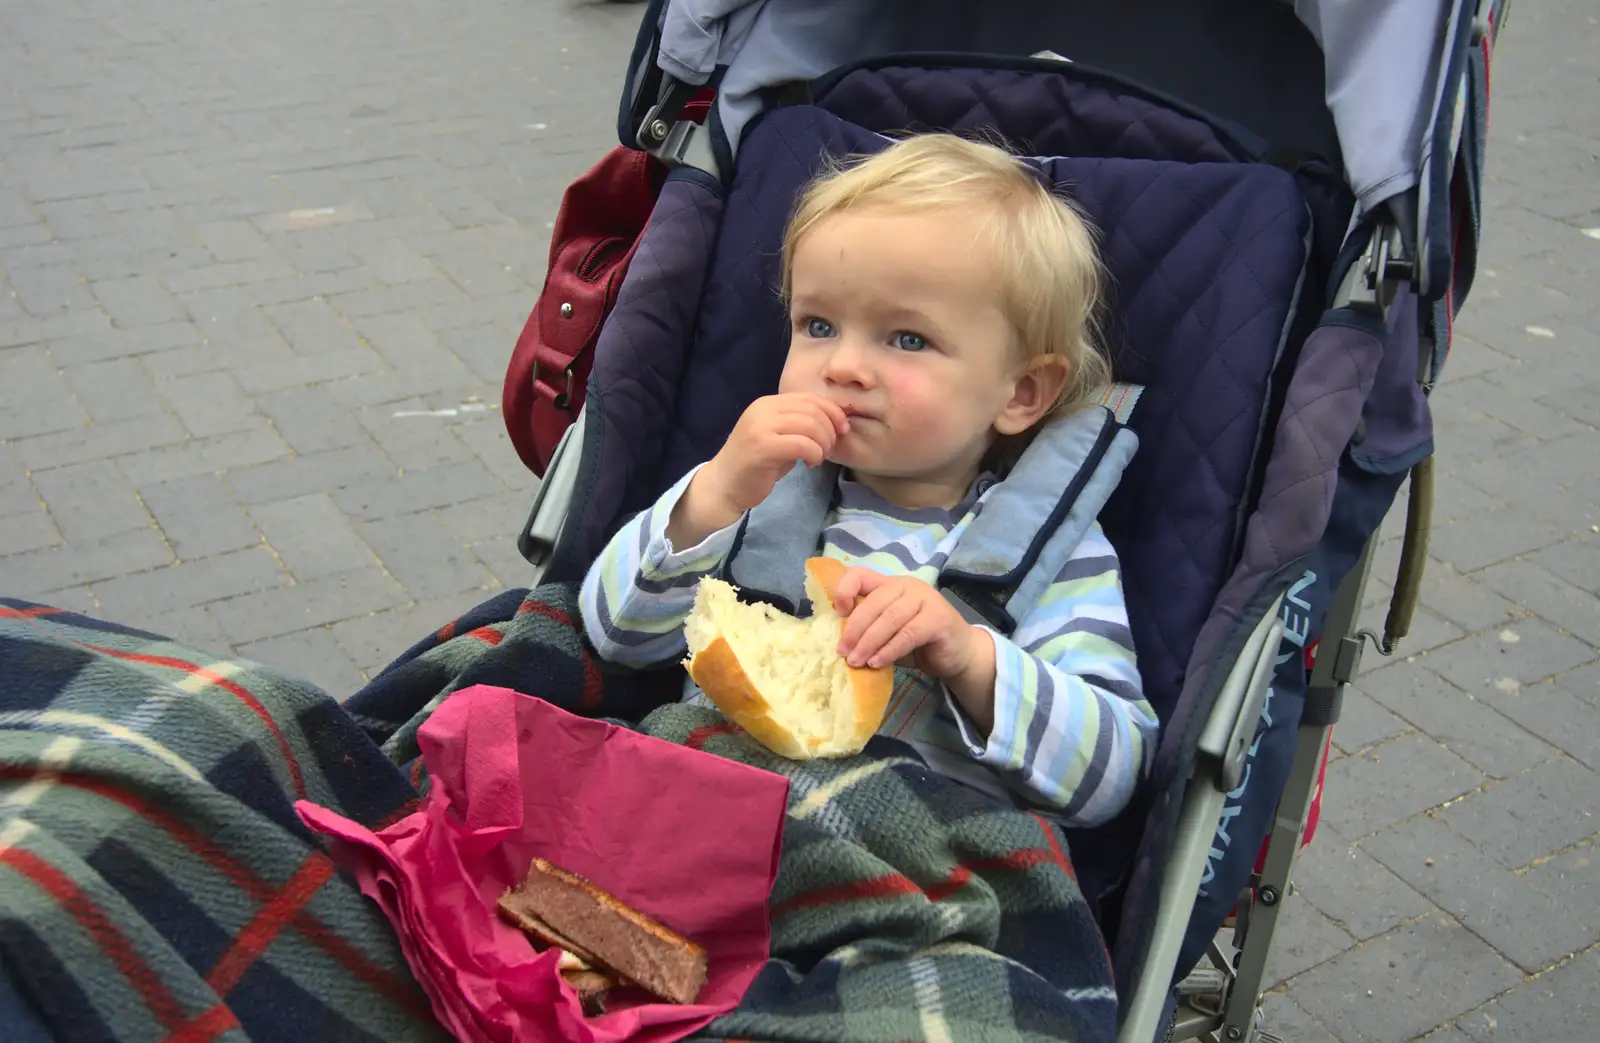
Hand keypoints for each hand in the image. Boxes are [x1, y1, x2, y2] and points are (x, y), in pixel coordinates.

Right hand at [702, 393, 848, 512]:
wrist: (724, 485)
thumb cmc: (755, 464)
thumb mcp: (779, 437)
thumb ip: (800, 425)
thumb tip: (836, 421)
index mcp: (768, 403)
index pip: (809, 398)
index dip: (832, 412)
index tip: (843, 430)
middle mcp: (763, 409)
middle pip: (813, 410)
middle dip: (830, 430)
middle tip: (828, 449)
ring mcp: (761, 426)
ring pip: (810, 425)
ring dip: (823, 443)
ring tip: (817, 457)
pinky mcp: (763, 446)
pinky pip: (803, 444)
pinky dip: (814, 454)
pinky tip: (809, 463)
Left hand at [832, 569, 980, 677]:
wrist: (961, 653)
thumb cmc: (919, 643)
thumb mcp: (888, 633)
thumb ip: (869, 630)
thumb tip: (842, 644)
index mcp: (890, 584)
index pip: (860, 574)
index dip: (844, 590)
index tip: (839, 614)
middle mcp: (907, 586)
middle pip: (874, 602)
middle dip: (854, 629)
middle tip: (842, 652)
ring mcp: (925, 599)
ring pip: (889, 618)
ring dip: (868, 642)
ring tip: (856, 661)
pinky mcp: (938, 618)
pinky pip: (908, 634)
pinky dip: (889, 650)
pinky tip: (877, 663)